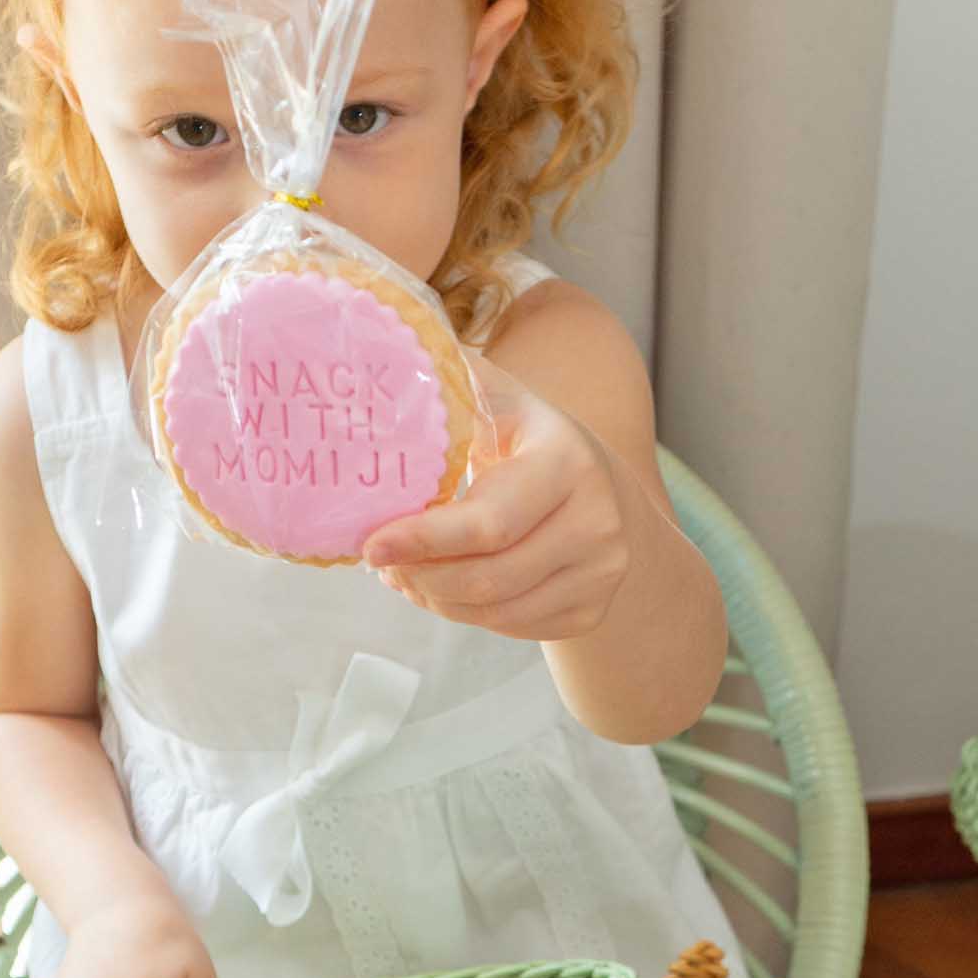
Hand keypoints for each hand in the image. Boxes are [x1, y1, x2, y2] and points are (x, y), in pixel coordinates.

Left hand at [358, 353, 632, 641]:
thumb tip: (372, 349)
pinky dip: (467, 613)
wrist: (606, 492)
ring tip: (407, 573)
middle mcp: (597, 522)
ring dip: (436, 598)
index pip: (490, 522)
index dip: (424, 540)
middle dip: (421, 575)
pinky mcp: (591, 611)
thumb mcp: (501, 400)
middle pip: (489, 578)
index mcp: (568, 461)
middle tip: (382, 561)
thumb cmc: (529, 440)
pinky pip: (511, 628)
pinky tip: (447, 585)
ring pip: (495, 610)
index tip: (370, 545)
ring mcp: (601, 573)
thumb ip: (448, 380)